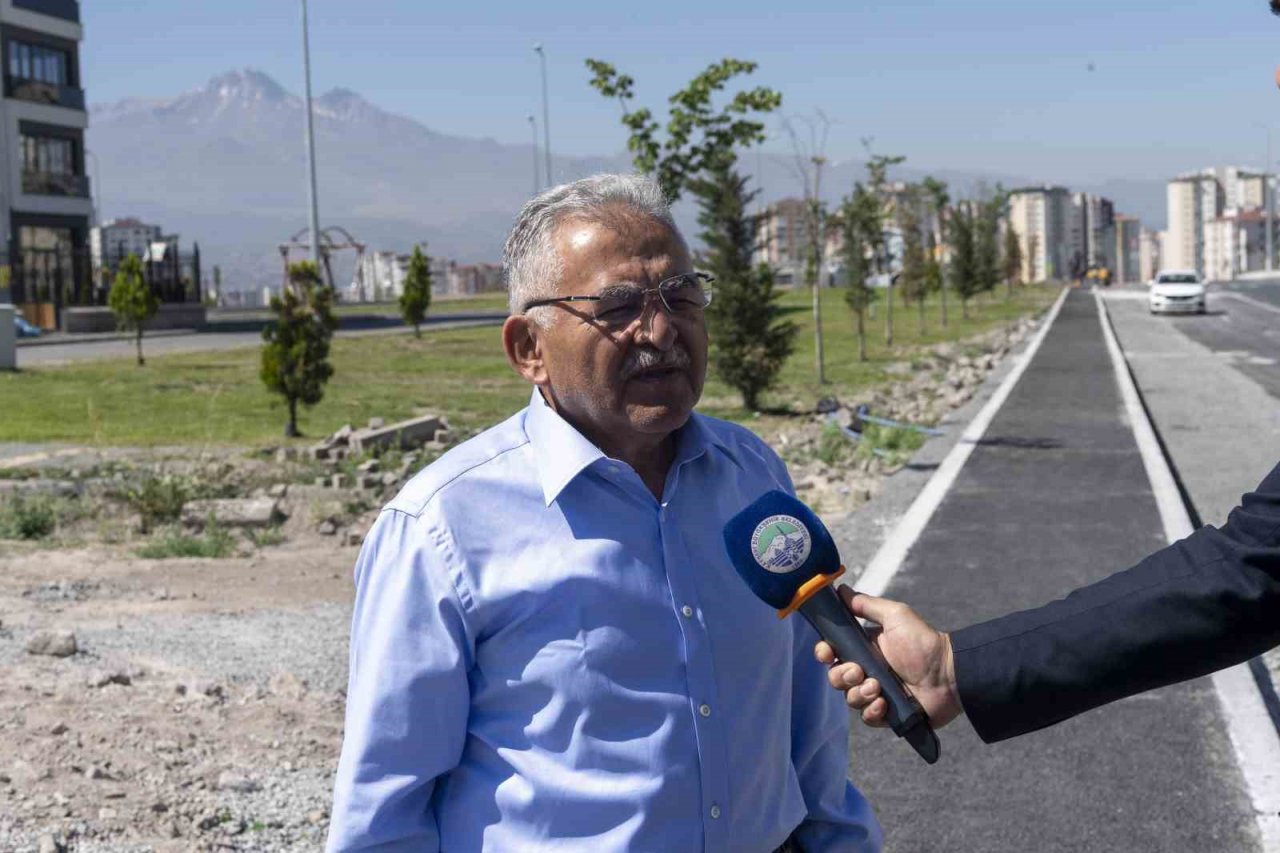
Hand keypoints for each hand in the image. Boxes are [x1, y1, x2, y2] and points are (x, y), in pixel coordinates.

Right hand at [814, 587, 962, 729]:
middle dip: (842, 676)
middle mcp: (867, 671)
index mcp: (865, 648)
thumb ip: (866, 605)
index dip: (824, 653)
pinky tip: (884, 703)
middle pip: (836, 677)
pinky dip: (872, 711)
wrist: (949, 673)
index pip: (832, 652)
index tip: (827, 652)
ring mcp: (876, 694)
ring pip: (849, 698)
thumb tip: (841, 590)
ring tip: (877, 688)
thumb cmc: (923, 641)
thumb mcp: (895, 615)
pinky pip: (867, 718)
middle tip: (859, 671)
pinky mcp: (887, 714)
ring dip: (859, 693)